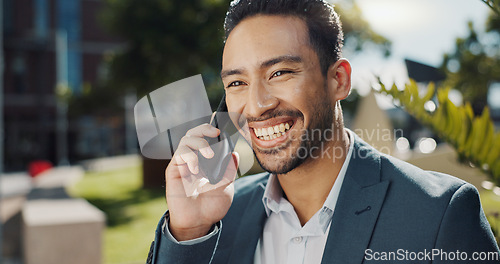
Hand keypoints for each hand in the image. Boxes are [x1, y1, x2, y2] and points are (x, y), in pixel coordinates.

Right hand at [165, 123, 238, 240]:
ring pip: (185, 140)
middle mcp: (194, 160)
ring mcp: (183, 164)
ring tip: (208, 155)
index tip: (221, 125)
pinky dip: (189, 156)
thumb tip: (234, 153)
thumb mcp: (227, 186)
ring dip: (198, 143)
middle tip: (214, 132)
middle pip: (193, 134)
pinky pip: (179, 154)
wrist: (199, 222)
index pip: (207, 139)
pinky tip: (196, 168)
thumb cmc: (212, 206)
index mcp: (206, 162)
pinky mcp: (174, 171)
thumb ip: (229, 169)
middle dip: (203, 128)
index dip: (211, 129)